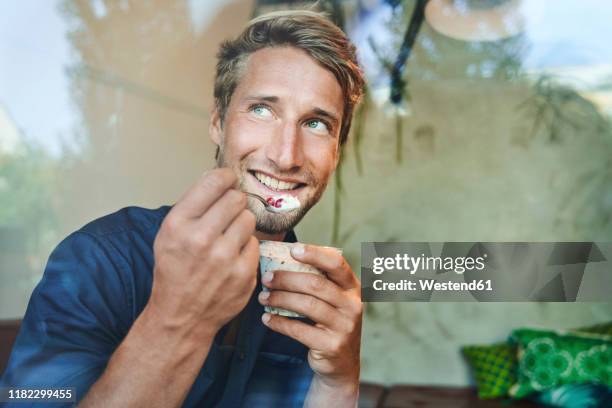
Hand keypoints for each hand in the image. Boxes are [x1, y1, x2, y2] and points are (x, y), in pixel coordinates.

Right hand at [149, 168, 258, 339]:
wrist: (180, 316)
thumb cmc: (175, 271)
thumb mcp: (169, 234)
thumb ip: (193, 206)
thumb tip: (220, 178)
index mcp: (178, 224)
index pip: (214, 182)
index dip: (225, 177)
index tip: (228, 180)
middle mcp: (200, 238)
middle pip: (237, 198)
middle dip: (234, 202)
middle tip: (228, 213)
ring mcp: (224, 258)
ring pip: (249, 219)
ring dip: (241, 224)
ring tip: (228, 238)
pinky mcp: (244, 273)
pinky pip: (254, 244)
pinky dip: (246, 248)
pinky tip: (232, 258)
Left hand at [258, 244, 361, 392]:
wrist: (342, 363)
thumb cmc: (331, 322)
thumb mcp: (334, 300)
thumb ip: (318, 280)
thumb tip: (283, 259)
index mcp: (352, 287)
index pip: (336, 263)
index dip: (315, 254)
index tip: (292, 249)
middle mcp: (352, 305)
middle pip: (316, 284)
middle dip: (287, 279)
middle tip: (267, 277)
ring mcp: (344, 326)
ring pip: (307, 305)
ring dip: (280, 299)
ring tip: (263, 297)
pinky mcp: (332, 345)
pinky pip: (300, 330)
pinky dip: (280, 322)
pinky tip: (267, 318)